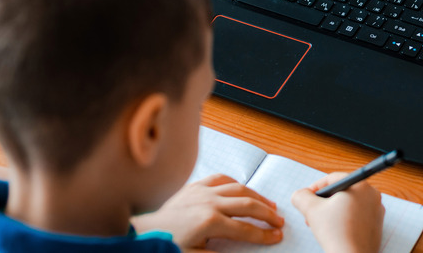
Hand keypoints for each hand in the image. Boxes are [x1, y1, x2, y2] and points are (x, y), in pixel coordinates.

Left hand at [132, 174, 283, 250]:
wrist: (142, 232)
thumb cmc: (167, 245)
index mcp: (210, 222)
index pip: (246, 229)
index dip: (264, 234)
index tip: (277, 236)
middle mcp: (210, 203)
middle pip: (248, 205)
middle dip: (267, 214)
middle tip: (280, 221)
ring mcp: (202, 191)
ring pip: (239, 188)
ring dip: (257, 196)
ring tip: (269, 204)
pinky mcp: (194, 185)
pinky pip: (221, 178)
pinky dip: (236, 182)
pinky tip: (244, 188)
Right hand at [291, 172, 383, 252]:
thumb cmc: (336, 233)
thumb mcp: (311, 210)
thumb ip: (301, 196)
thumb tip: (300, 194)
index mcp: (360, 184)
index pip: (333, 178)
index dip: (316, 187)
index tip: (307, 198)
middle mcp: (372, 194)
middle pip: (342, 191)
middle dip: (324, 201)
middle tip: (313, 212)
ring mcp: (377, 210)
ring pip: (350, 204)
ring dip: (333, 210)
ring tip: (322, 223)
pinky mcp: (377, 225)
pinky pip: (358, 216)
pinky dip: (345, 219)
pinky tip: (335, 231)